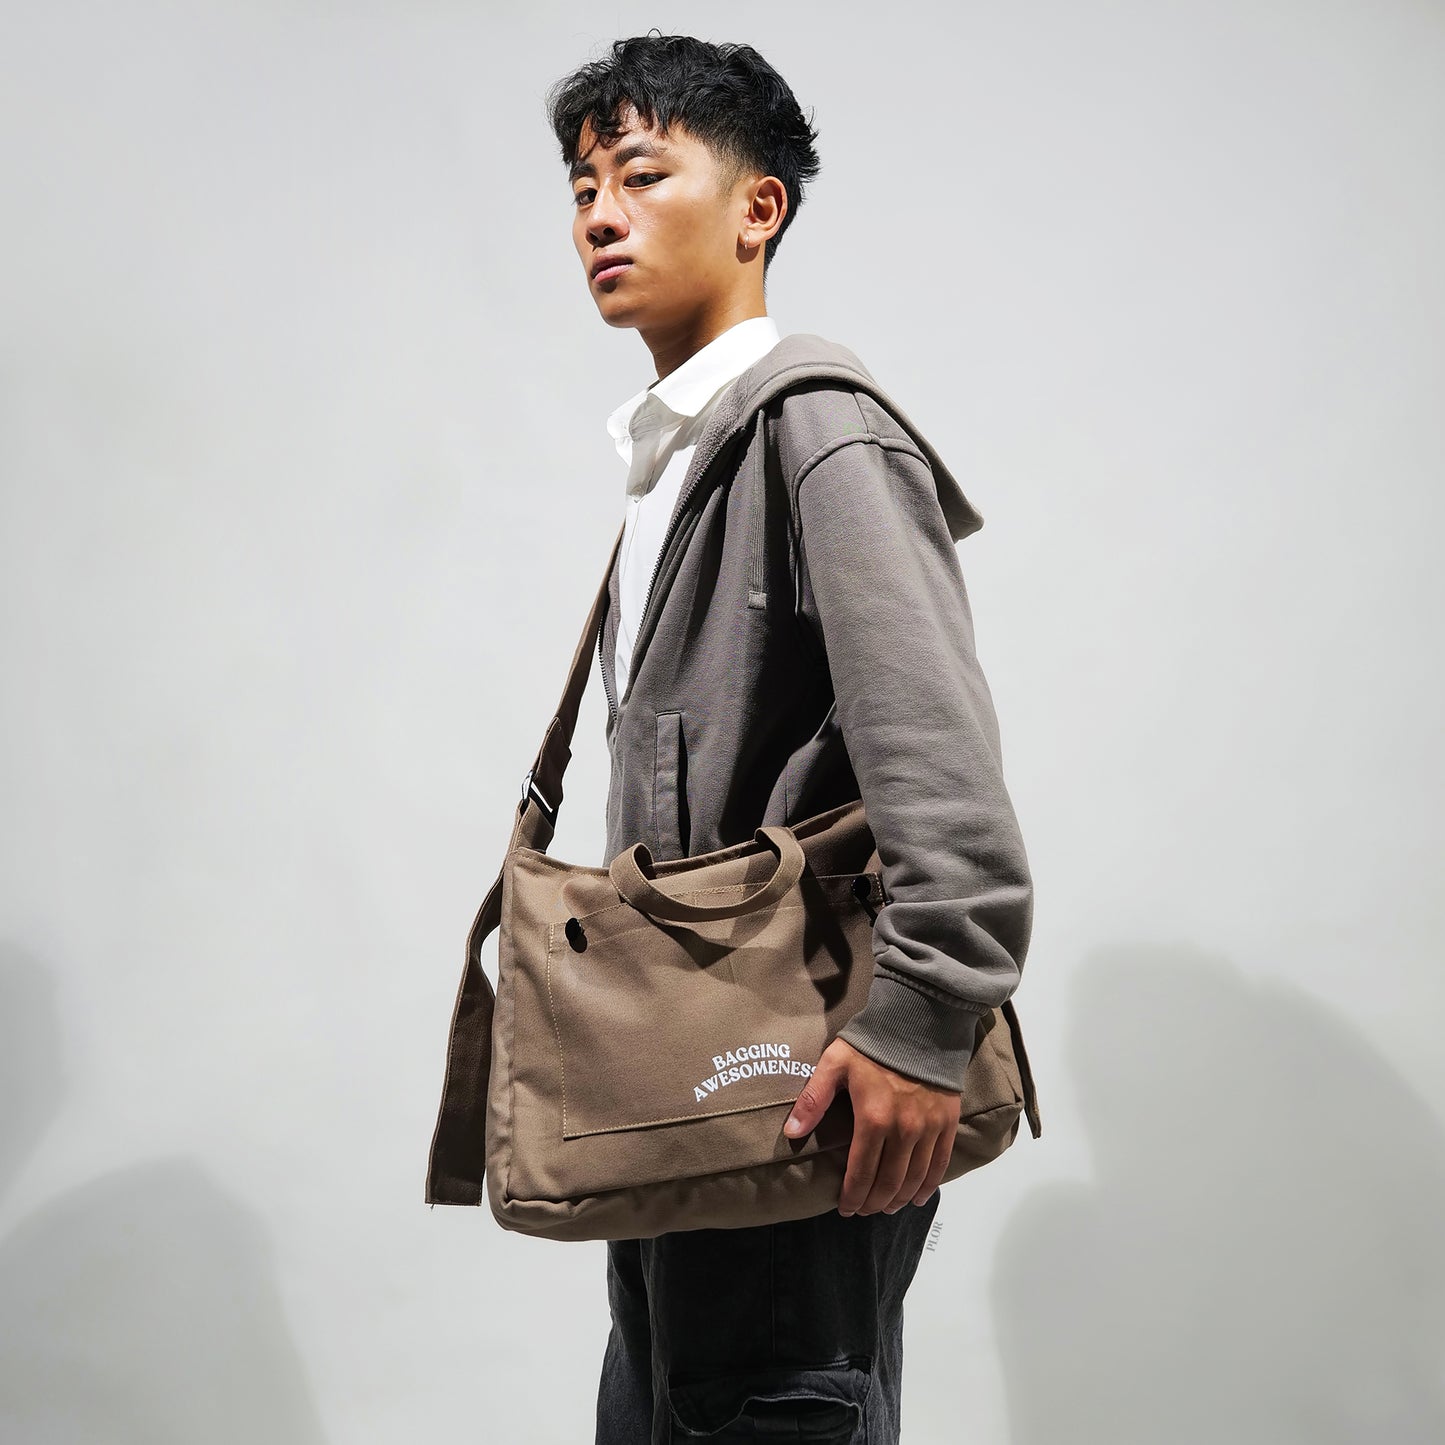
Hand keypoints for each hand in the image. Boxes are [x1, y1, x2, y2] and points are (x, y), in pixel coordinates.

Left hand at [783, 1037, 960, 1215]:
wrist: (917, 1022)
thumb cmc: (871, 1044)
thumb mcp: (833, 1065)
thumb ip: (812, 1100)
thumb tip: (790, 1133)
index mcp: (872, 1119)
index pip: (861, 1173)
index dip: (852, 1196)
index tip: (845, 1208)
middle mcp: (903, 1131)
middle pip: (888, 1182)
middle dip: (873, 1203)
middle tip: (863, 1210)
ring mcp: (928, 1129)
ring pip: (914, 1178)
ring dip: (899, 1199)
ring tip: (886, 1207)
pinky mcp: (946, 1123)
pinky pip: (939, 1164)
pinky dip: (928, 1185)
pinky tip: (917, 1196)